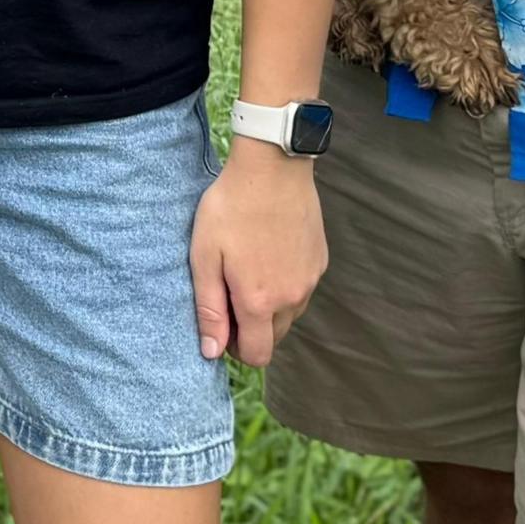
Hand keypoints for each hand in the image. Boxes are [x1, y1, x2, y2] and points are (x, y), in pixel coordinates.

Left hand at [191, 141, 327, 367]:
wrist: (272, 168)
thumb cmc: (230, 209)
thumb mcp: (205, 257)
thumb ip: (210, 309)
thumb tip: (212, 352)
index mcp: (260, 302)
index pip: (257, 355)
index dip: (235, 349)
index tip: (222, 322)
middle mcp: (292, 298)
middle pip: (275, 338)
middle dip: (252, 328)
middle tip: (230, 291)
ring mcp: (310, 280)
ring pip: (290, 314)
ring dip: (270, 306)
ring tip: (248, 267)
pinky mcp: (319, 262)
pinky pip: (301, 289)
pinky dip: (285, 284)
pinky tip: (268, 253)